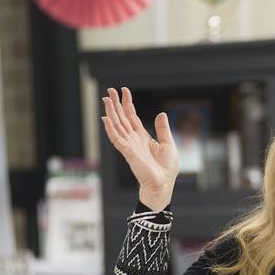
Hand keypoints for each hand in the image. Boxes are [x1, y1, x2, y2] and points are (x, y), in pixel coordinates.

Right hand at [102, 87, 178, 210]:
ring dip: (111, 112)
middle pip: (122, 118)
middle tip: (110, 90)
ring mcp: (129, 145)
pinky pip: (117, 138)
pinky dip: (111, 128)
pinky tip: (106, 118)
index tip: (124, 91)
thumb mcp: (168, 144)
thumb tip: (161, 113)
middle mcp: (134, 139)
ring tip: (106, 99)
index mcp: (143, 137)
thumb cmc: (166, 168)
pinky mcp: (128, 152)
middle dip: (116, 104)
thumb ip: (163, 129)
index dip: (128, 104)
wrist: (163, 184)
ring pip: (117, 125)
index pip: (132, 117)